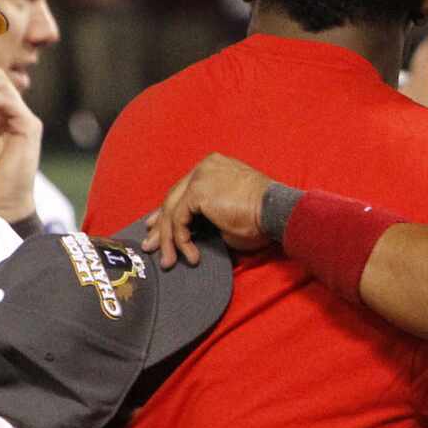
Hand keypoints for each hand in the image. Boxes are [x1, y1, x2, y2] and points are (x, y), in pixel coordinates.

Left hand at [143, 152, 272, 267]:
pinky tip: (190, 255)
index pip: (184, 190)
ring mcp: (200, 177)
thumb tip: (188, 233)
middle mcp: (205, 167)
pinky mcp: (198, 192)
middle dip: (161, 226)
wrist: (275, 211)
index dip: (169, 211)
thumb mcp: (228, 213)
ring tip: (169, 261)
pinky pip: (179, 220)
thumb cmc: (261, 216)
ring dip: (168, 239)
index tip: (158, 228)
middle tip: (153, 246)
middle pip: (173, 198)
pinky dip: (180, 240)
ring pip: (172, 210)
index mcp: (214, 167)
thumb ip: (207, 215)